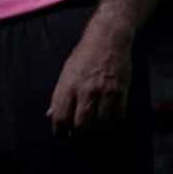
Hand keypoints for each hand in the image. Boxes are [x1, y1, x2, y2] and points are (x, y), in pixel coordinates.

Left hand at [47, 17, 133, 136]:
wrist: (108, 39)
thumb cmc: (84, 55)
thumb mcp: (66, 71)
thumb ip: (59, 94)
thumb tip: (51, 114)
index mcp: (68, 85)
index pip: (60, 117)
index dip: (60, 130)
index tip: (62, 135)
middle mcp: (86, 91)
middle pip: (81, 125)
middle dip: (78, 134)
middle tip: (79, 135)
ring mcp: (105, 92)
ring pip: (100, 125)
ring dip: (97, 130)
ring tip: (94, 128)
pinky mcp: (121, 92)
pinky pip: (118, 117)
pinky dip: (113, 122)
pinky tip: (109, 119)